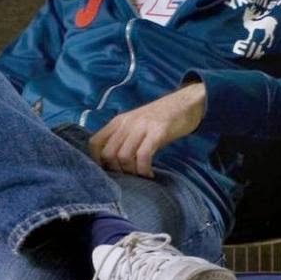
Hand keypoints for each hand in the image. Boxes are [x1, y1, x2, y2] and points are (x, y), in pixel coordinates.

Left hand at [89, 83, 205, 177]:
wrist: (186, 103)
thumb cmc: (161, 119)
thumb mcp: (136, 125)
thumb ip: (123, 138)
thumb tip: (112, 163)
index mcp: (118, 121)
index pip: (94, 143)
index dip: (97, 161)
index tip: (109, 172)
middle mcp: (126, 123)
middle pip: (108, 153)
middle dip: (117, 171)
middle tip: (130, 176)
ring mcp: (142, 126)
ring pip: (124, 156)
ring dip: (132, 172)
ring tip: (141, 176)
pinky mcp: (158, 131)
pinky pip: (143, 156)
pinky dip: (144, 170)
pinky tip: (150, 174)